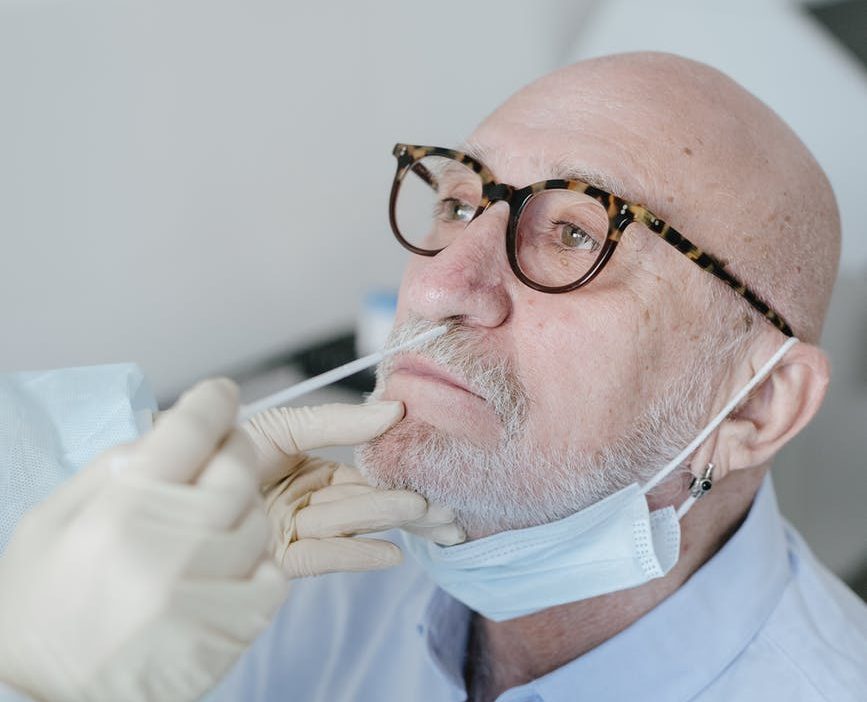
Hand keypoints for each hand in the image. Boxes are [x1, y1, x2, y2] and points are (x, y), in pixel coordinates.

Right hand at [0, 379, 286, 701]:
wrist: (57, 700)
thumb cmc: (44, 608)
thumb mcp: (50, 522)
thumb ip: (110, 467)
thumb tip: (167, 430)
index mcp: (120, 511)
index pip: (189, 430)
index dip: (212, 402)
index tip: (220, 395)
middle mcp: (169, 547)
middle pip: (237, 467)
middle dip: (233, 451)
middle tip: (220, 456)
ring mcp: (206, 592)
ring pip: (258, 519)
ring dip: (242, 511)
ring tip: (210, 526)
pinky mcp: (232, 631)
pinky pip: (272, 575)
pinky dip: (257, 565)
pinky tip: (225, 570)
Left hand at [244, 401, 463, 577]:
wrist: (170, 481)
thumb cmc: (225, 446)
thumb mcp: (285, 425)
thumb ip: (337, 421)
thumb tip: (394, 409)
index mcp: (313, 468)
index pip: (364, 471)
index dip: (398, 472)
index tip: (434, 474)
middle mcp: (310, 500)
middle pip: (363, 501)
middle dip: (405, 504)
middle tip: (446, 510)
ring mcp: (297, 530)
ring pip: (349, 523)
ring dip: (387, 521)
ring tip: (426, 517)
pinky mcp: (279, 559)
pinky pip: (322, 556)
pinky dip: (355, 554)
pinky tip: (390, 554)